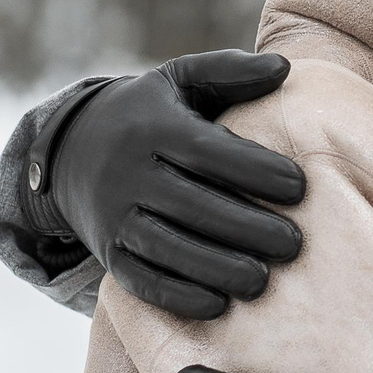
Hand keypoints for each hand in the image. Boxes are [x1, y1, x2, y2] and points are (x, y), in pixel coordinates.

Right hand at [37, 51, 307, 319]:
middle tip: (294, 245)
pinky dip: (177, 296)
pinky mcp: (108, 253)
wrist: (71, 151)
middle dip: (245, 228)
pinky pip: (141, 279)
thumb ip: (229, 72)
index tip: (300, 187)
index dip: (254, 170)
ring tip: (263, 282)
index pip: (207, 151)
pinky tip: (218, 304)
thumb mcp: (180, 80)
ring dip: (216, 269)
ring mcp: (114, 216)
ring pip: (166, 247)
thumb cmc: (150, 114)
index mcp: (153, 128)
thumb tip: (284, 68)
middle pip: (191, 205)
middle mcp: (128, 172)